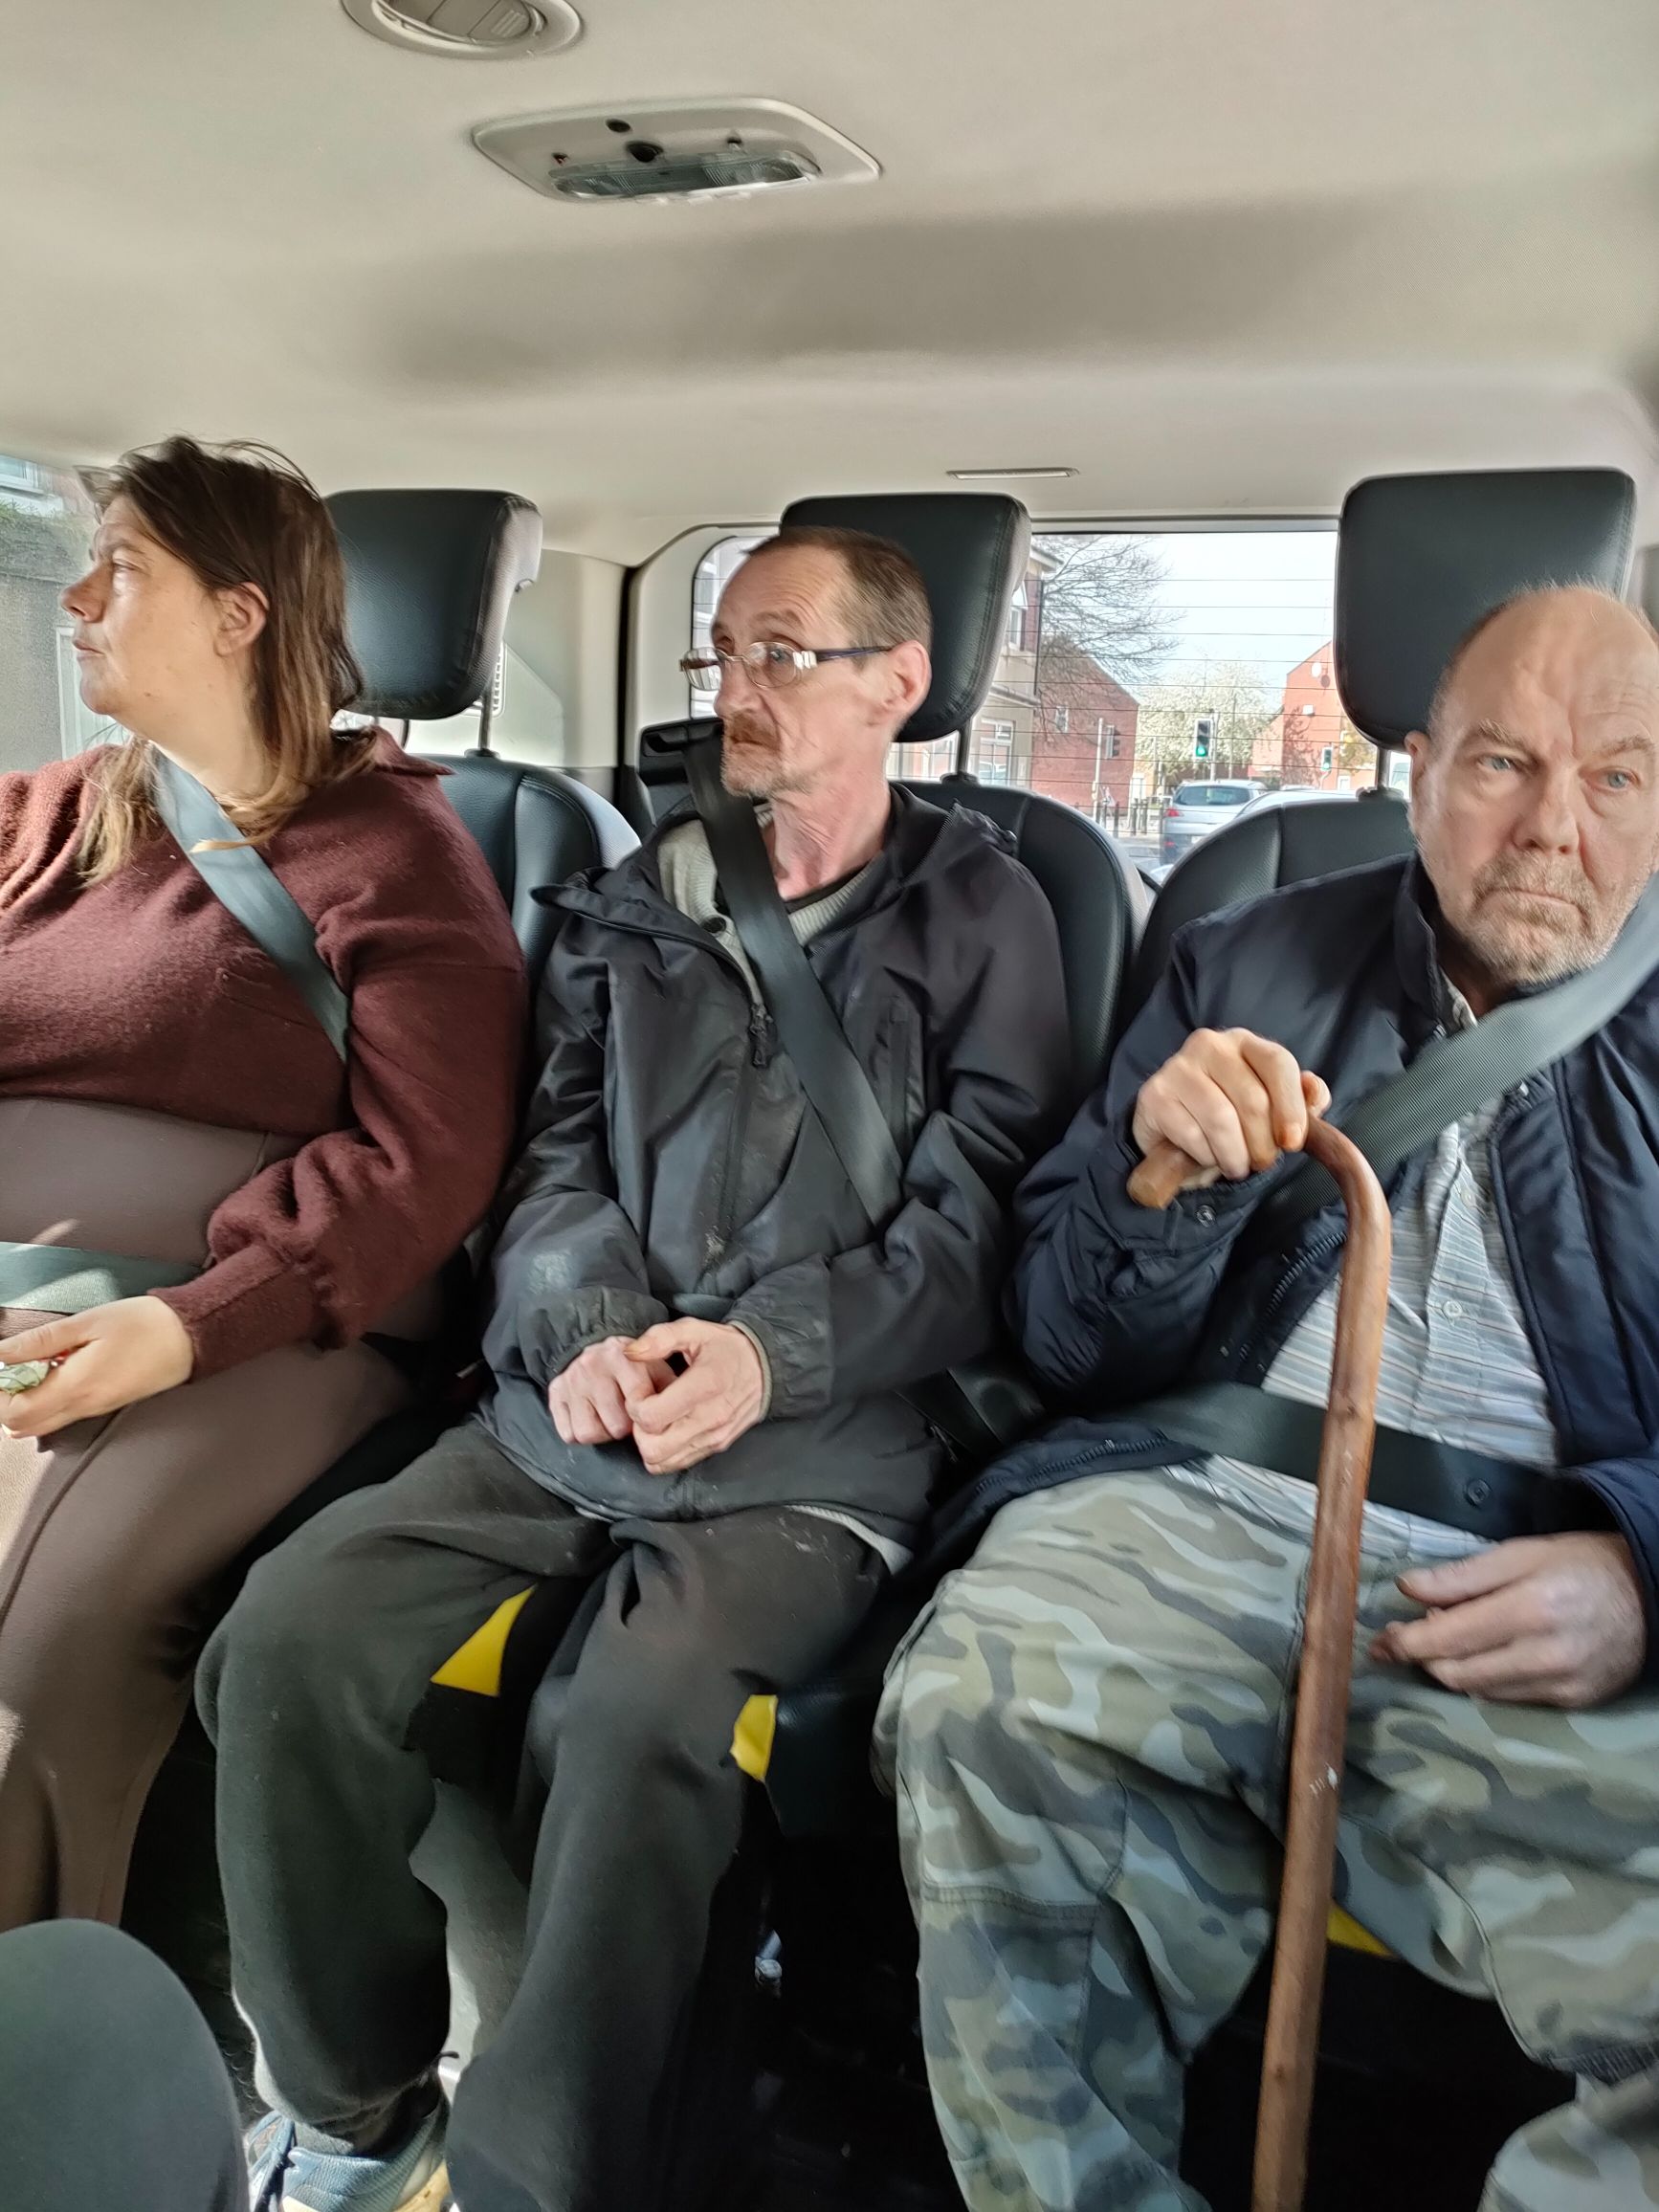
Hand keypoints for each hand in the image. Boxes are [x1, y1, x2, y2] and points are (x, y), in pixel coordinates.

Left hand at [0, 1297, 194, 1440]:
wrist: (192, 1338)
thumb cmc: (146, 1324)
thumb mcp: (90, 1322)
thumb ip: (42, 1340)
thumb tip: (3, 1352)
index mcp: (76, 1386)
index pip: (16, 1412)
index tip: (1, 1369)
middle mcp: (83, 1406)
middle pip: (24, 1426)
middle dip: (7, 1402)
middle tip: (12, 1369)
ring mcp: (96, 1409)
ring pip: (42, 1423)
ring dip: (26, 1402)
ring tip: (34, 1367)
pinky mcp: (106, 1404)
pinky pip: (63, 1415)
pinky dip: (47, 1400)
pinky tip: (57, 1370)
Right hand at [548, 1335, 674, 1446]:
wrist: (595, 1346)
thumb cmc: (633, 1364)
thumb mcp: (656, 1364)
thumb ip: (670, 1384)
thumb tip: (679, 1413)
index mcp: (622, 1356)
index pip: (638, 1403)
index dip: (647, 1417)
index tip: (649, 1413)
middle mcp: (592, 1366)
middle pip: (615, 1426)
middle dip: (626, 1428)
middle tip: (628, 1417)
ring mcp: (571, 1380)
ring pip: (588, 1433)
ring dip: (602, 1433)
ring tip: (610, 1418)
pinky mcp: (555, 1393)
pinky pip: (568, 1433)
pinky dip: (580, 1433)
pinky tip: (592, 1418)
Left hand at [625, 1320, 765, 1476]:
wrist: (765, 1367)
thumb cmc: (727, 1348)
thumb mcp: (694, 1330)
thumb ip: (660, 1338)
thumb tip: (630, 1352)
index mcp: (704, 1385)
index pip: (652, 1417)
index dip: (635, 1406)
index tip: (641, 1392)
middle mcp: (711, 1418)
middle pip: (653, 1447)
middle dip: (639, 1429)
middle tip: (645, 1408)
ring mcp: (715, 1437)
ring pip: (662, 1461)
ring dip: (650, 1443)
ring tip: (657, 1419)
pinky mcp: (717, 1446)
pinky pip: (678, 1464)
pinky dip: (664, 1452)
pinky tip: (669, 1428)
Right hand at [1132, 1028, 1330, 1186]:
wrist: (1172, 1137)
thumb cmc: (1229, 1120)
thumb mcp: (1270, 1111)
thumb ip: (1300, 1101)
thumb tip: (1315, 1093)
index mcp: (1245, 1043)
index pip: (1277, 1062)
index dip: (1290, 1106)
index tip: (1292, 1143)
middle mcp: (1210, 1045)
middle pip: (1252, 1098)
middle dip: (1262, 1143)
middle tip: (1260, 1162)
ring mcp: (1178, 1067)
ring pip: (1222, 1120)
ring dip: (1234, 1155)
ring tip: (1236, 1165)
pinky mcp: (1154, 1094)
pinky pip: (1191, 1134)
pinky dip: (1205, 1156)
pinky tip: (1207, 1157)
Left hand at [1370, 1533, 1646, 1707]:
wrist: (1649, 1594)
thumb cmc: (1578, 1564)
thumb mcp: (1520, 1554)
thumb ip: (1461, 1576)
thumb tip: (1406, 1588)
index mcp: (1529, 1608)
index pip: (1448, 1640)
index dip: (1406, 1644)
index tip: (1380, 1641)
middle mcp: (1545, 1654)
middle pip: (1456, 1673)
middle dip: (1423, 1658)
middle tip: (1408, 1637)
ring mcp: (1561, 1685)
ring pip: (1478, 1691)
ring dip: (1450, 1669)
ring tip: (1446, 1640)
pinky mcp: (1573, 1702)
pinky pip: (1509, 1699)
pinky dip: (1485, 1680)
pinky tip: (1483, 1656)